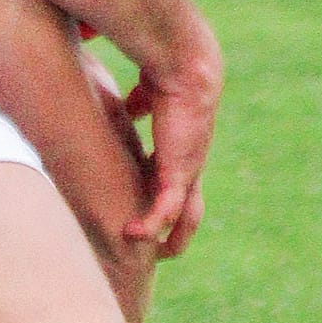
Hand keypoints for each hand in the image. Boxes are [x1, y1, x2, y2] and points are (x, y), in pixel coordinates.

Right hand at [122, 40, 220, 248]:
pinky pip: (166, 210)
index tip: (147, 205)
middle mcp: (189, 160)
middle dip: (179, 228)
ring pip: (186, 215)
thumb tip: (129, 106)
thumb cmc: (164, 71)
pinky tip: (131, 234)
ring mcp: (188, 169)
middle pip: (191, 204)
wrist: (184, 66)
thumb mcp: (147, 93)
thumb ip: (138, 104)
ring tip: (157, 256)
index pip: (177, 177)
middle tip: (162, 248)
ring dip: (174, 238)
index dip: (164, 193)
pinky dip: (150, 225)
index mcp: (182, 144)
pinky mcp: (179, 173)